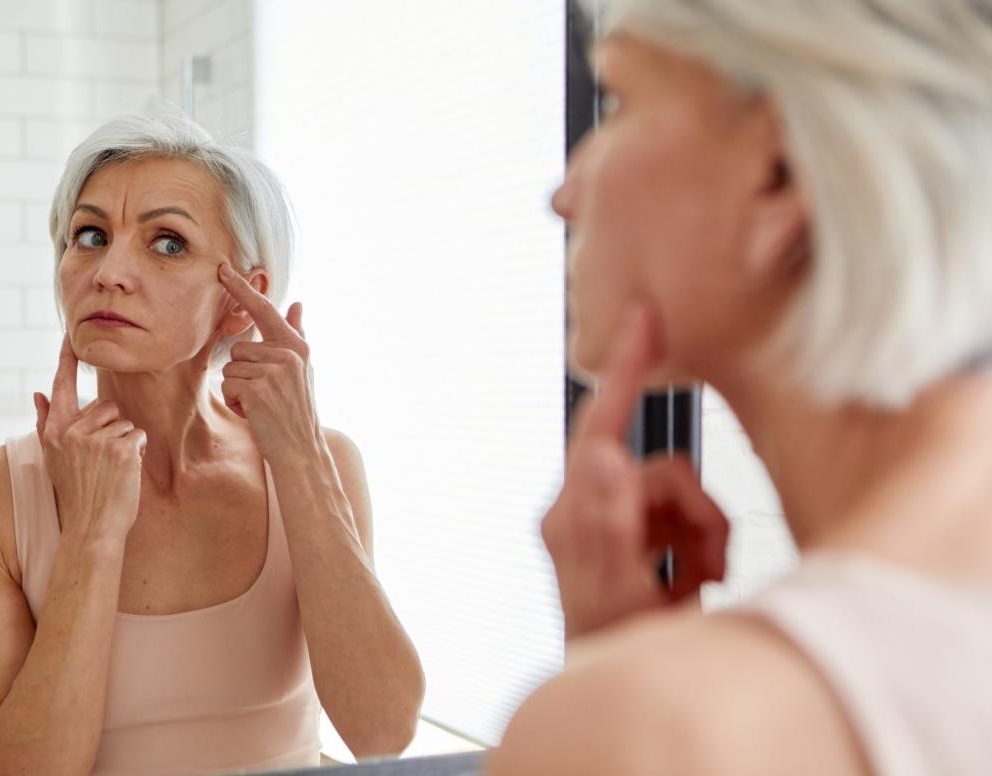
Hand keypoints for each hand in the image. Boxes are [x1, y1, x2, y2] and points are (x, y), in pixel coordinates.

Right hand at [32, 333, 146, 541]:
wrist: (90, 528)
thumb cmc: (76, 494)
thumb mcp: (54, 458)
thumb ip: (47, 423)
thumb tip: (39, 393)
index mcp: (54, 432)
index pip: (61, 386)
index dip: (66, 358)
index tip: (70, 333)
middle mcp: (72, 432)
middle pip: (106, 406)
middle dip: (111, 428)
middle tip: (101, 461)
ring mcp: (96, 440)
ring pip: (124, 422)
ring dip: (124, 442)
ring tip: (110, 469)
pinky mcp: (120, 449)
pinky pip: (137, 436)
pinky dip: (136, 452)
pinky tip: (123, 472)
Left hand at [216, 262, 321, 463]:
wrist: (301, 449)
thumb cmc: (298, 410)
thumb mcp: (303, 369)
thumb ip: (298, 334)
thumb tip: (298, 304)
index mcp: (297, 346)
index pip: (264, 310)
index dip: (242, 289)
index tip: (223, 269)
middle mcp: (288, 353)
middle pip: (239, 348)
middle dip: (243, 373)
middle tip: (266, 395)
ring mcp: (274, 371)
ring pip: (231, 368)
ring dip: (239, 389)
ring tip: (262, 405)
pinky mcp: (258, 388)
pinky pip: (229, 385)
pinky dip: (236, 403)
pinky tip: (255, 414)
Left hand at [540, 304, 728, 639]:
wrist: (622, 689)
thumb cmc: (611, 651)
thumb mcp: (614, 593)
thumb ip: (609, 525)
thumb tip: (604, 458)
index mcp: (570, 512)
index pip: (599, 426)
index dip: (625, 370)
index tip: (643, 318)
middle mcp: (587, 507)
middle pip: (661, 470)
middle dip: (695, 512)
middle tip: (706, 565)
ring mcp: (613, 521)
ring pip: (682, 494)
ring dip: (702, 537)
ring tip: (696, 586)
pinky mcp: (636, 535)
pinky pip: (685, 518)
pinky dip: (700, 548)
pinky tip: (691, 586)